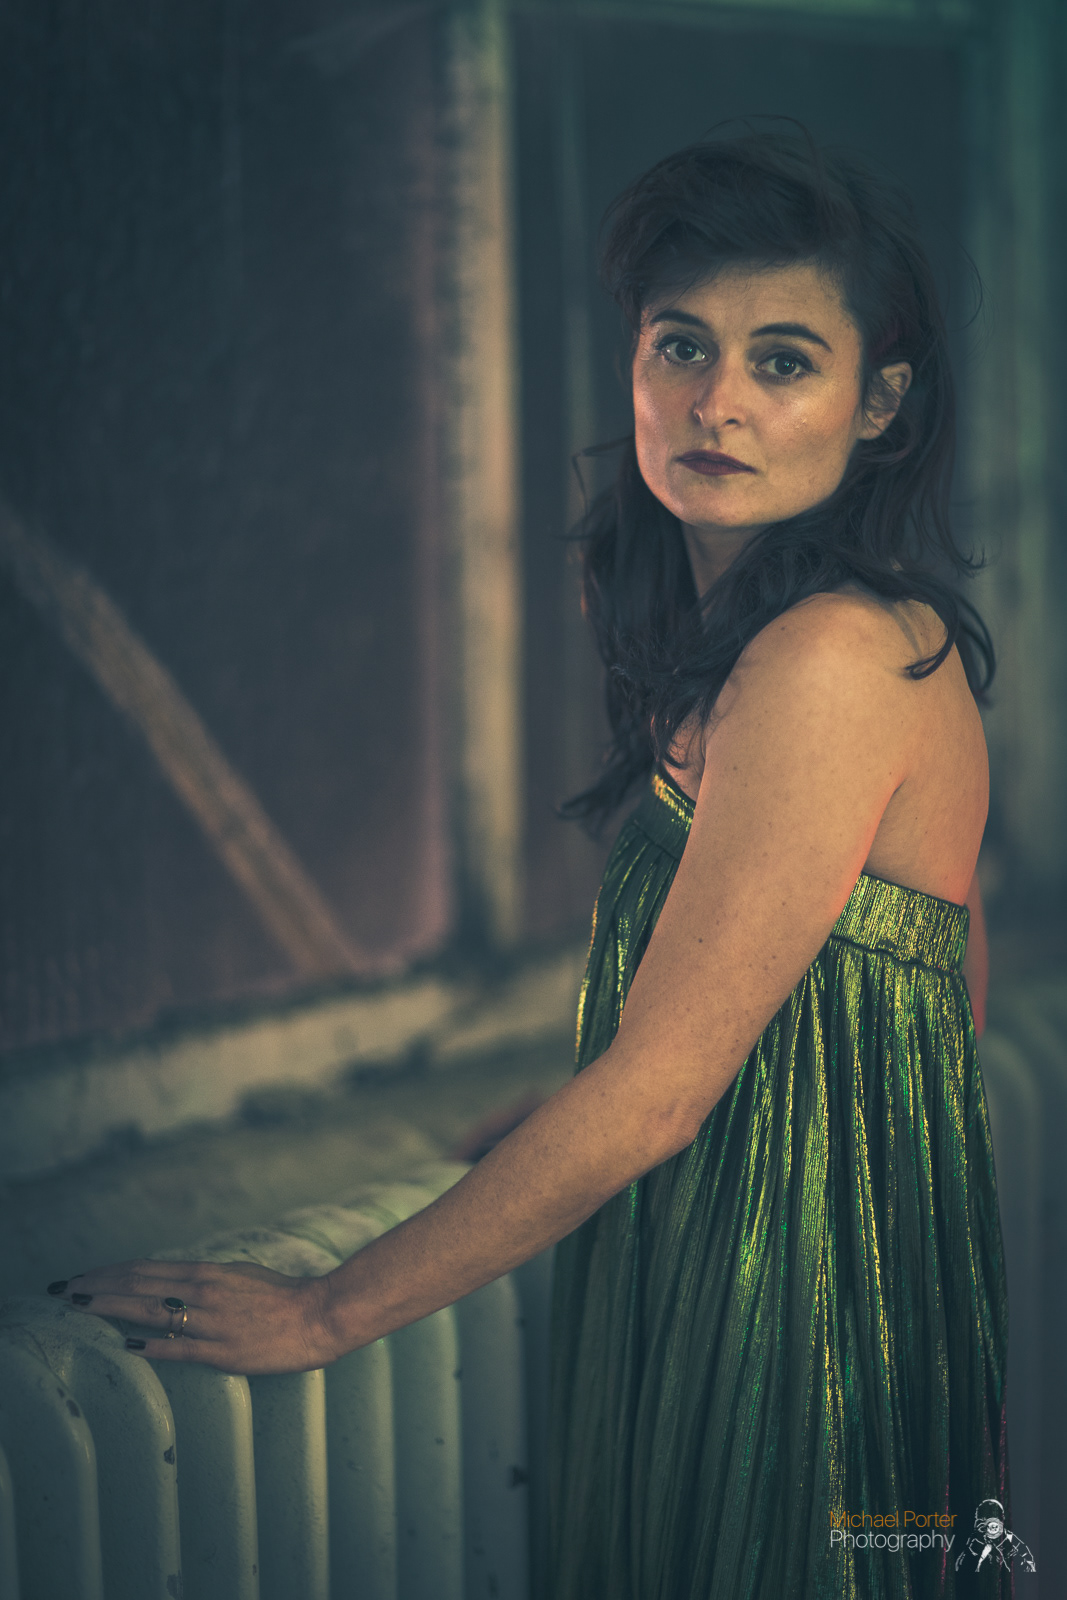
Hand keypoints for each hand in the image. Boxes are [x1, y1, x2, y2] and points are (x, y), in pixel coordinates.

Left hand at [49, 1259, 337, 1373]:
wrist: (318, 1314)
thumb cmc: (282, 1295)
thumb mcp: (239, 1276)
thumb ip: (205, 1282)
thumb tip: (173, 1285)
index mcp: (207, 1273)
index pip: (145, 1270)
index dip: (109, 1273)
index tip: (81, 1277)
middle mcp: (203, 1292)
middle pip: (138, 1285)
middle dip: (97, 1287)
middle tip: (64, 1290)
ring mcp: (210, 1322)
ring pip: (149, 1311)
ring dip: (110, 1308)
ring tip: (80, 1308)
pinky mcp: (222, 1351)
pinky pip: (178, 1348)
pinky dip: (150, 1344)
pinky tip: (126, 1344)